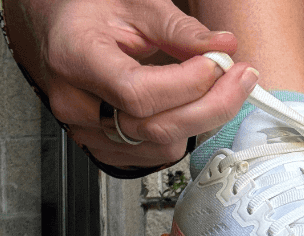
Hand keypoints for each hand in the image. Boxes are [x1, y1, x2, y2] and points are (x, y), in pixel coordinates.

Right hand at [3, 0, 257, 168]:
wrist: (61, 29)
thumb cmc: (92, 13)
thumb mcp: (136, 5)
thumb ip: (180, 28)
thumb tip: (223, 45)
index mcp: (75, 58)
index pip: (138, 93)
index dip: (189, 84)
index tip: (220, 64)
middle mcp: (76, 103)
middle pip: (156, 127)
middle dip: (212, 105)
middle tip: (242, 78)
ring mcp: (87, 131)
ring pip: (162, 145)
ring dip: (202, 118)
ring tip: (220, 87)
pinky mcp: (105, 148)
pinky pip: (156, 154)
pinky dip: (185, 131)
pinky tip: (195, 105)